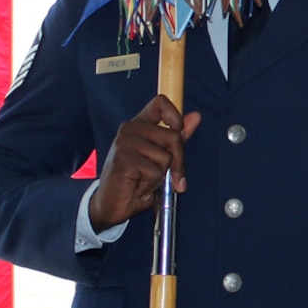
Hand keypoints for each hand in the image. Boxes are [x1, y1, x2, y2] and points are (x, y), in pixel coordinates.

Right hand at [88, 95, 200, 230]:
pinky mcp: (123, 159)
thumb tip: (196, 116)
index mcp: (139, 125)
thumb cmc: (135, 181)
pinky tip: (137, 187)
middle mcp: (130, 129)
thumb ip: (176, 137)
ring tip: (143, 180)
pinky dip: (151, 185)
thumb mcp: (160, 157)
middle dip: (177, 162)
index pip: (160, 102)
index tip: (179, 134)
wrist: (111, 205)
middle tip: (165, 176)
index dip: (176, 116)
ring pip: (166, 157)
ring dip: (160, 177)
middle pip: (173, 135)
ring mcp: (125, 142)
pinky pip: (155, 172)